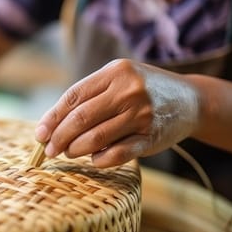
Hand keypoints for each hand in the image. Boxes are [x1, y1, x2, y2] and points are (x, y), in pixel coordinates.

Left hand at [35, 59, 199, 166]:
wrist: (191, 100)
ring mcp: (142, 114)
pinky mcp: (151, 137)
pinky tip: (93, 159)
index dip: (52, 118)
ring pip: (95, 138)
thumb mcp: (120, 80)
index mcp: (116, 72)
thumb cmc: (145, 90)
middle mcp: (129, 90)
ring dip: (75, 149)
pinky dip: (99, 160)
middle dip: (59, 137)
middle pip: (80, 118)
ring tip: (68, 152)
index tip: (40, 134)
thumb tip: (52, 124)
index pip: (73, 96)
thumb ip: (90, 96)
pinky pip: (117, 154)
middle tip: (49, 150)